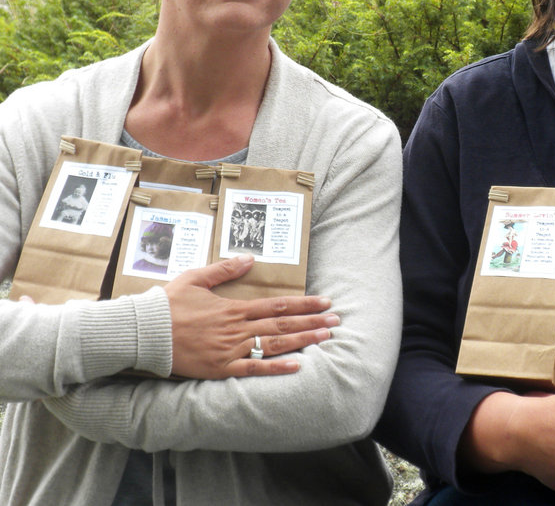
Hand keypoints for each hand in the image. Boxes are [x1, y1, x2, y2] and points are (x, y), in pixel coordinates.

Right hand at [164, 255, 338, 378]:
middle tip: (337, 321)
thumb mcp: (196, 278)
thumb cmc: (169, 303)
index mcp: (234, 307)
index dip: (304, 304)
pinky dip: (276, 368)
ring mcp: (230, 349)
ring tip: (326, 337)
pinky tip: (297, 366)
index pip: (278, 304)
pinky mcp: (220, 368)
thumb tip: (250, 258)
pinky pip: (253, 370)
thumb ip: (225, 270)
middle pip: (283, 324)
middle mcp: (237, 328)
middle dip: (312, 322)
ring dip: (303, 341)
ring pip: (274, 345)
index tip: (325, 302)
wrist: (144, 331)